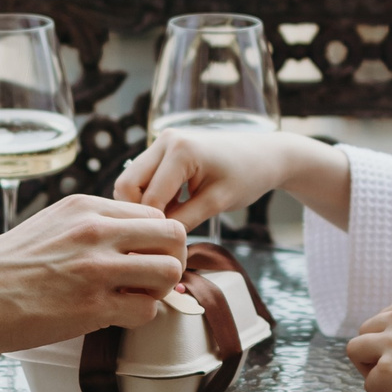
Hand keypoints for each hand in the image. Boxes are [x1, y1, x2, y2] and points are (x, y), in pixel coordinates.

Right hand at [0, 196, 186, 391]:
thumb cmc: (0, 268)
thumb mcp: (48, 226)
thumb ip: (88, 226)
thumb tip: (125, 239)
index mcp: (84, 207)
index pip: (153, 213)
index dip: (155, 240)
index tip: (142, 258)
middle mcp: (95, 230)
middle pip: (173, 236)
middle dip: (170, 261)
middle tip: (149, 281)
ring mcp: (95, 268)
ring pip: (169, 272)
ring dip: (158, 291)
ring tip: (132, 299)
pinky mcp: (92, 307)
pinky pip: (146, 311)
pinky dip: (138, 318)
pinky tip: (112, 317)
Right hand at [116, 129, 351, 229]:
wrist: (265, 155)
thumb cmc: (248, 177)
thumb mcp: (216, 203)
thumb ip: (184, 222)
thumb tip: (155, 245)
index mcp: (179, 150)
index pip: (147, 198)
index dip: (150, 228)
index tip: (157, 250)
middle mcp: (164, 140)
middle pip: (126, 185)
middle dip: (136, 215)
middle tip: (155, 239)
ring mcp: (162, 142)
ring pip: (131, 182)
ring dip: (143, 206)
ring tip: (164, 228)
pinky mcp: (165, 149)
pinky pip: (144, 178)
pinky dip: (151, 197)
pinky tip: (170, 213)